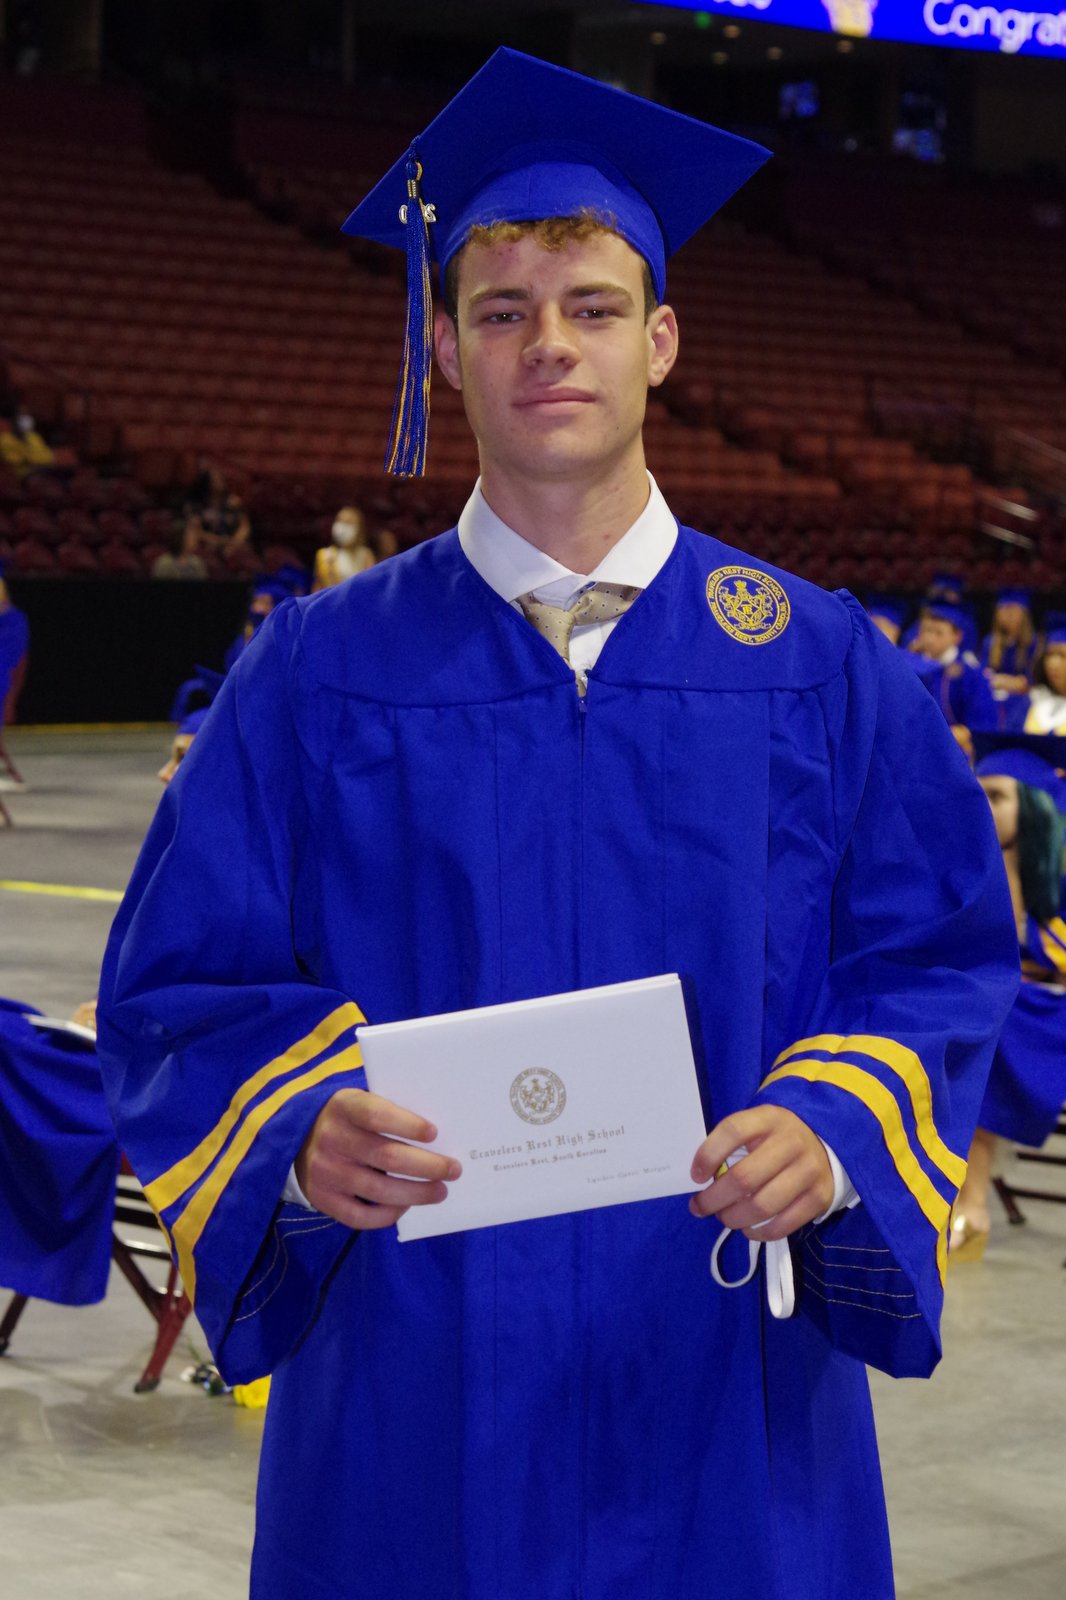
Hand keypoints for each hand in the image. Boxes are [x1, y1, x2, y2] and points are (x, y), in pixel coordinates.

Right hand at [295, 1089, 460, 1230]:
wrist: (299, 1139)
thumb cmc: (348, 1119)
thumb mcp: (360, 1101)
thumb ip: (389, 1110)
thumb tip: (438, 1135)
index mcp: (343, 1106)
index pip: (376, 1115)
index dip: (407, 1125)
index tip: (434, 1134)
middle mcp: (331, 1139)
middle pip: (386, 1157)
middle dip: (427, 1166)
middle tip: (453, 1170)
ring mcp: (325, 1172)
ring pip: (378, 1190)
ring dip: (416, 1193)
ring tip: (440, 1191)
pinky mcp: (322, 1198)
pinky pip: (360, 1216)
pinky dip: (388, 1214)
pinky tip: (406, 1206)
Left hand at [688, 1105, 832, 1241]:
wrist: (823, 1142)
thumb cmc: (776, 1136)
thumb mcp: (757, 1126)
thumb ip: (731, 1145)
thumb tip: (702, 1179)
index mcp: (769, 1118)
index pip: (734, 1131)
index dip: (709, 1154)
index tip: (696, 1176)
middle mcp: (791, 1143)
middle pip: (744, 1178)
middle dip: (714, 1199)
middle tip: (700, 1207)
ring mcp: (808, 1171)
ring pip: (762, 1206)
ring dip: (734, 1218)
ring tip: (724, 1217)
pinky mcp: (819, 1198)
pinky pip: (783, 1225)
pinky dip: (759, 1232)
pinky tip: (748, 1228)